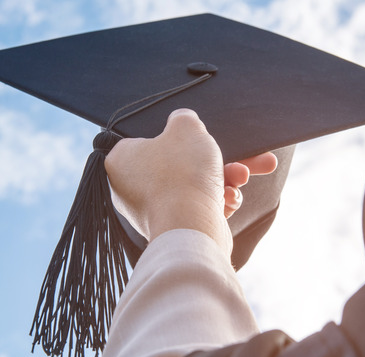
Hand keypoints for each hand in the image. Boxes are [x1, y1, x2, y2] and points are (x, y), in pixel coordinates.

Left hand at [105, 109, 275, 254]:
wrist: (191, 229)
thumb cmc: (183, 175)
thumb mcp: (187, 128)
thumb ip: (184, 118)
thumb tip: (183, 121)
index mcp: (122, 160)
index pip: (145, 139)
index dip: (173, 135)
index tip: (193, 134)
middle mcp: (131, 188)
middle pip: (179, 163)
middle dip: (215, 160)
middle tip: (239, 157)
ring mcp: (153, 211)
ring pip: (194, 186)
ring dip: (224, 179)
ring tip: (242, 176)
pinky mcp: (173, 229)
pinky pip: (197, 208)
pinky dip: (217, 202)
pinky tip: (231, 200)